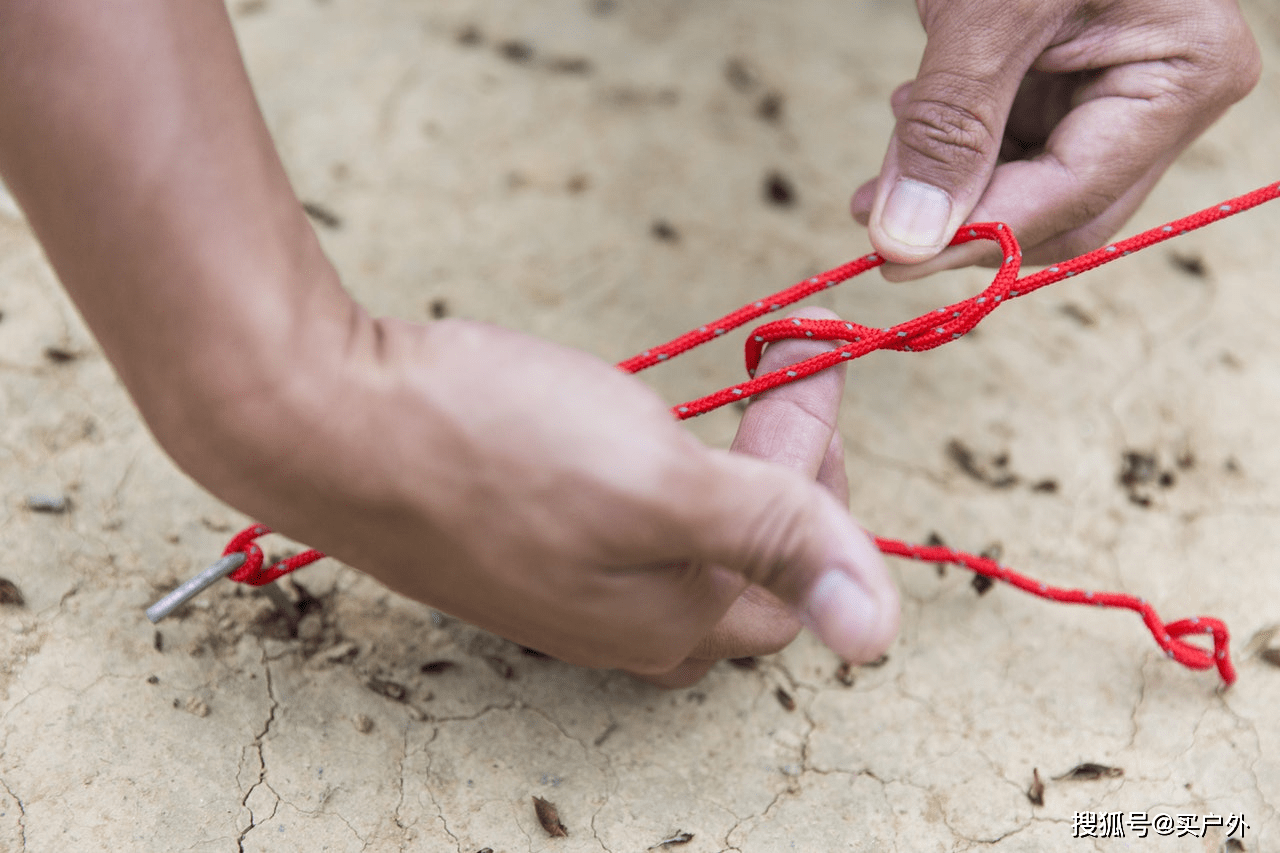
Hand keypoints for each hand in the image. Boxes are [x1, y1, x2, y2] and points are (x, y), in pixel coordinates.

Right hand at [206, 307, 899, 677]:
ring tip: (717, 392)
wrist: (327, 422)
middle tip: (776, 370)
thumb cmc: (490, 447)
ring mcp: (568, 585)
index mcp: (673, 619)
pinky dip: (659, 465)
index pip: (802, 567)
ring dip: (724, 460)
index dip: (824, 468)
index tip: (808, 362)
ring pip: (688, 535)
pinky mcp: (522, 540)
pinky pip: (625, 518)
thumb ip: (777, 540)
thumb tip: (881, 635)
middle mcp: (625, 621)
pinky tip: (635, 422)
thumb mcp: (662, 483)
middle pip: (751, 554)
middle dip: (784, 461)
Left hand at [851, 0, 1260, 279]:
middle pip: (1059, 210)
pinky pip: (1014, 144)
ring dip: (948, 187)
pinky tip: (908, 125)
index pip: (1075, 202)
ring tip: (883, 162)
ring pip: (1028, 185)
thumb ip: (947, 128)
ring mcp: (1123, 86)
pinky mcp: (1076, 76)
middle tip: (873, 223)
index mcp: (1185, 73)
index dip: (978, 239)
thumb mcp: (985, 12)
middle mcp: (1168, 92)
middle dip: (961, 219)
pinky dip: (955, 148)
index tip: (889, 257)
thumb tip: (905, 242)